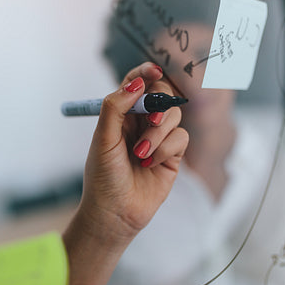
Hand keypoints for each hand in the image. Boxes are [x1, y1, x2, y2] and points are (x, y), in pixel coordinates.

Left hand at [81, 62, 187, 236]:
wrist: (115, 214)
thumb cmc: (103, 177)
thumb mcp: (103, 139)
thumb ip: (115, 107)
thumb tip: (137, 81)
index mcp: (121, 114)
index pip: (136, 83)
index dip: (146, 72)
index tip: (154, 70)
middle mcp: (141, 122)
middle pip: (162, 94)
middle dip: (160, 103)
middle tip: (153, 117)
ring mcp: (159, 138)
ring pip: (174, 116)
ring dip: (158, 133)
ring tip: (141, 154)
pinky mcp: (173, 155)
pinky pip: (181, 138)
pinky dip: (166, 149)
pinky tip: (150, 164)